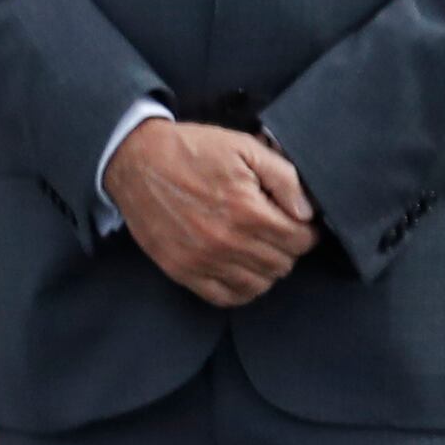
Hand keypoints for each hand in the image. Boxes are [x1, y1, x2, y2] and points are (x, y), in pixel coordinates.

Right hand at [106, 118, 318, 308]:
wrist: (137, 162)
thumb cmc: (192, 151)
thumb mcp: (244, 147)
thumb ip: (284, 178)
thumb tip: (307, 212)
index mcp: (247, 210)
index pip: (300, 240)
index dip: (307, 231)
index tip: (298, 222)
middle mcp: (227, 242)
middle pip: (282, 264)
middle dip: (288, 247)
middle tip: (278, 230)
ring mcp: (203, 261)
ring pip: (259, 284)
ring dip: (266, 268)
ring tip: (259, 247)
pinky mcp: (183, 272)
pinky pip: (226, 297)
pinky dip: (241, 288)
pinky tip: (240, 268)